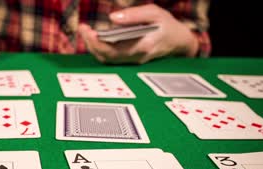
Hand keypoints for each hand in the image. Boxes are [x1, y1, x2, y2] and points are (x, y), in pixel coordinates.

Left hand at [78, 4, 198, 63]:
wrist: (180, 41)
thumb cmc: (167, 25)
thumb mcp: (155, 13)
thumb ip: (134, 15)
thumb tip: (112, 18)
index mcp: (142, 47)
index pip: (112, 51)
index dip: (97, 42)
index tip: (88, 30)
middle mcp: (135, 58)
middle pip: (106, 56)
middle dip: (91, 43)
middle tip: (82, 28)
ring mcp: (132, 61)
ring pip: (107, 59)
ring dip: (94, 46)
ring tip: (85, 30)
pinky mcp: (130, 59)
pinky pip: (111, 57)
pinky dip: (100, 47)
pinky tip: (95, 36)